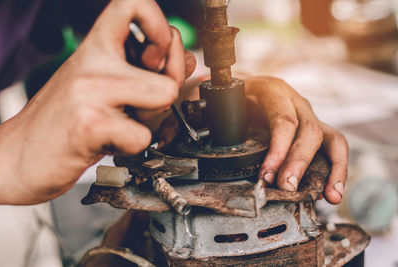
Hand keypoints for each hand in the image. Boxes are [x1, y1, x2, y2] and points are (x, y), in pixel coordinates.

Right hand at [0, 0, 188, 204]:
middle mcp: (93, 61)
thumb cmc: (63, 122)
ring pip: (164, 96)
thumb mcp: (107, 87)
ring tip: (122, 125)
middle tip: (143, 104)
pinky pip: (143, 136)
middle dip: (169, 88)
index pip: (134, 2)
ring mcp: (90, 91)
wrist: (16, 158)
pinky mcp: (89, 124)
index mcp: (96, 47)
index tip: (158, 52)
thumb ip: (147, 72)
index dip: (160, 24)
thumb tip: (188, 64)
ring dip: (152, 120)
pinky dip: (133, 148)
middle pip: (168, 60)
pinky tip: (109, 144)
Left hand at [158, 76, 347, 204]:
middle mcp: (294, 101)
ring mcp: (309, 115)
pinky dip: (339, 169)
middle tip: (284, 186)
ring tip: (324, 195)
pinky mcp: (317, 130)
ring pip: (327, 138)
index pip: (281, 118)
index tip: (266, 173)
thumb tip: (164, 138)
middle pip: (306, 131)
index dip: (277, 147)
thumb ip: (191, 114)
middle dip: (296, 162)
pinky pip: (336, 146)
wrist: (250, 86)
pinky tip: (333, 192)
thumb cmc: (233, 96)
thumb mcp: (213, 100)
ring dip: (326, 168)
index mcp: (270, 91)